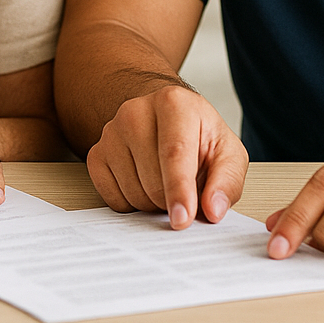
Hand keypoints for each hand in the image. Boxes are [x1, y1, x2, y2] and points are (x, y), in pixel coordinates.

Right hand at [87, 84, 246, 228]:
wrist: (167, 122)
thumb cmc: (199, 137)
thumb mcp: (227, 154)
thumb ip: (226, 182)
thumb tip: (213, 209)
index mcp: (173, 103)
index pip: (174, 153)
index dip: (179, 191)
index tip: (183, 219)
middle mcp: (136, 112)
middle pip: (153, 180)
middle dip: (172, 200)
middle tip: (187, 191)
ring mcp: (111, 132)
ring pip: (132, 192)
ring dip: (153, 203)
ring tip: (166, 182)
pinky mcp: (96, 154)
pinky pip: (112, 198)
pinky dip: (132, 204)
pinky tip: (145, 184)